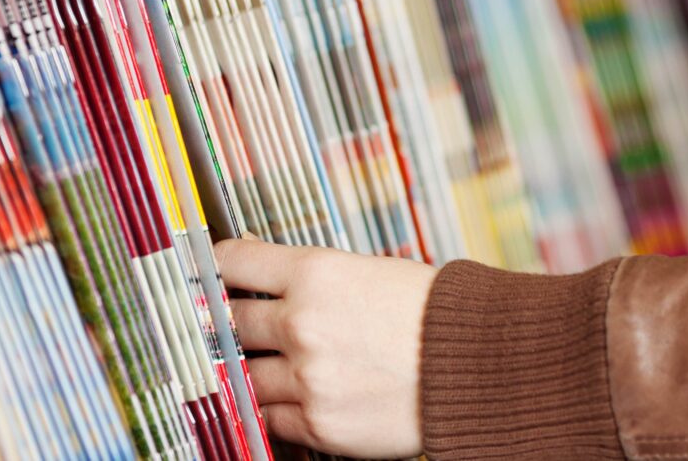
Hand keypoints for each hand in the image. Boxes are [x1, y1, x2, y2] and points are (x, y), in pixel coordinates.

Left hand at [213, 238, 437, 458]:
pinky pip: (270, 417)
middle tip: (232, 326)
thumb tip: (260, 267)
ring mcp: (308, 378)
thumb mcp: (369, 271)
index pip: (232, 263)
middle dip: (229, 325)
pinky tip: (293, 396)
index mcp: (315, 273)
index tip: (207, 275)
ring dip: (252, 371)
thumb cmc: (432, 314)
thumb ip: (312, 275)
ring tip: (272, 364)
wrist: (480, 368)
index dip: (213, 268)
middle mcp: (303, 324)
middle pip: (229, 323)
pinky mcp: (319, 422)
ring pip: (245, 375)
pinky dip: (275, 409)